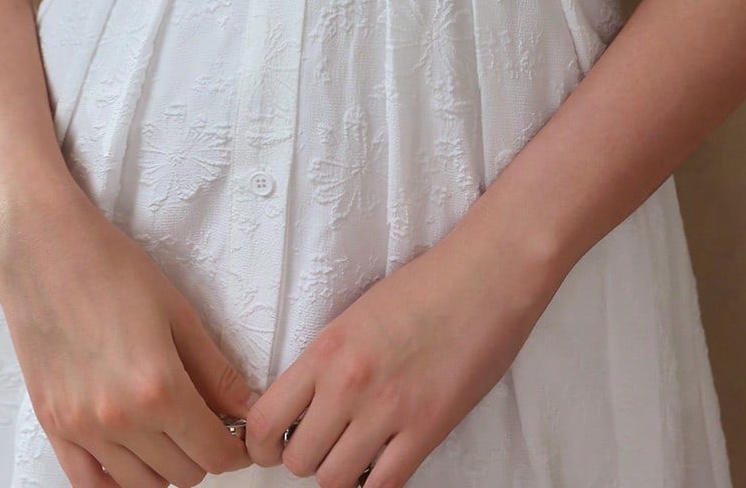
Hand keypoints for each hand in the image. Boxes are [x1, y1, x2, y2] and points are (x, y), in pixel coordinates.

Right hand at [0, 186, 257, 487]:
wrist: (43, 248)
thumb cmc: (111, 268)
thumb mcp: (178, 312)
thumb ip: (216, 371)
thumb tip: (247, 408)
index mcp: (159, 387)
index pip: (214, 453)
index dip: (236, 450)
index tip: (240, 437)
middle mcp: (121, 418)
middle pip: (183, 474)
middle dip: (203, 452)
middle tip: (204, 420)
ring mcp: (82, 428)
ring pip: (143, 486)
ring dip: (165, 467)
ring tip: (168, 429)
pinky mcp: (53, 426)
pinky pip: (91, 485)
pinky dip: (118, 480)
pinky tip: (131, 453)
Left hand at [241, 222, 563, 487]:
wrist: (484, 278)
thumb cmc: (425, 287)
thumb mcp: (357, 315)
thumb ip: (329, 360)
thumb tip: (308, 405)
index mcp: (326, 348)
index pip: (266, 419)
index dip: (262, 445)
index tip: (273, 446)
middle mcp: (349, 383)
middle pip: (298, 460)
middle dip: (306, 459)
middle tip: (325, 444)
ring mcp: (387, 410)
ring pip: (335, 480)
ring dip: (341, 474)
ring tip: (357, 453)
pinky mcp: (427, 429)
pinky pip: (384, 485)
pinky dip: (377, 482)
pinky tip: (385, 460)